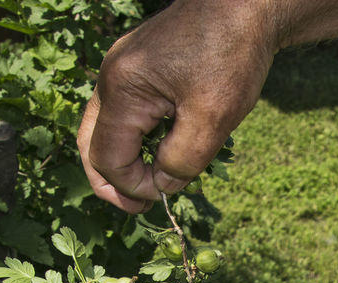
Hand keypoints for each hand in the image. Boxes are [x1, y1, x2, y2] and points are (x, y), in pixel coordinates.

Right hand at [77, 0, 276, 211]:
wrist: (246, 6)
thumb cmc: (232, 55)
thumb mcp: (213, 119)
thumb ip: (182, 160)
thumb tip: (160, 186)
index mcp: (122, 88)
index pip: (108, 158)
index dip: (132, 187)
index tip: (164, 198)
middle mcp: (112, 76)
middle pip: (91, 144)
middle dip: (112, 181)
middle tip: (138, 207)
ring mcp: (121, 68)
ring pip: (105, 129)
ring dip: (124, 160)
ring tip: (152, 183)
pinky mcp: (137, 66)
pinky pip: (123, 111)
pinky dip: (135, 138)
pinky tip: (162, 151)